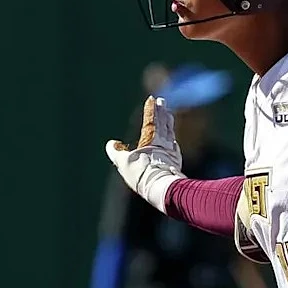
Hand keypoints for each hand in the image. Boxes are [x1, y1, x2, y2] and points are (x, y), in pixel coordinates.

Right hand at [105, 96, 184, 213]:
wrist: (162, 189)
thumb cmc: (141, 174)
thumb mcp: (123, 163)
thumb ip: (116, 152)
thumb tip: (111, 144)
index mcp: (151, 139)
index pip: (151, 120)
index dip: (151, 109)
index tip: (152, 99)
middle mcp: (163, 143)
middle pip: (163, 123)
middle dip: (162, 112)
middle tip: (163, 101)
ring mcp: (171, 152)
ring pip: (170, 133)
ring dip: (169, 123)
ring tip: (168, 116)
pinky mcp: (175, 162)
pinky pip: (174, 146)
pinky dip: (172, 140)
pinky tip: (173, 141)